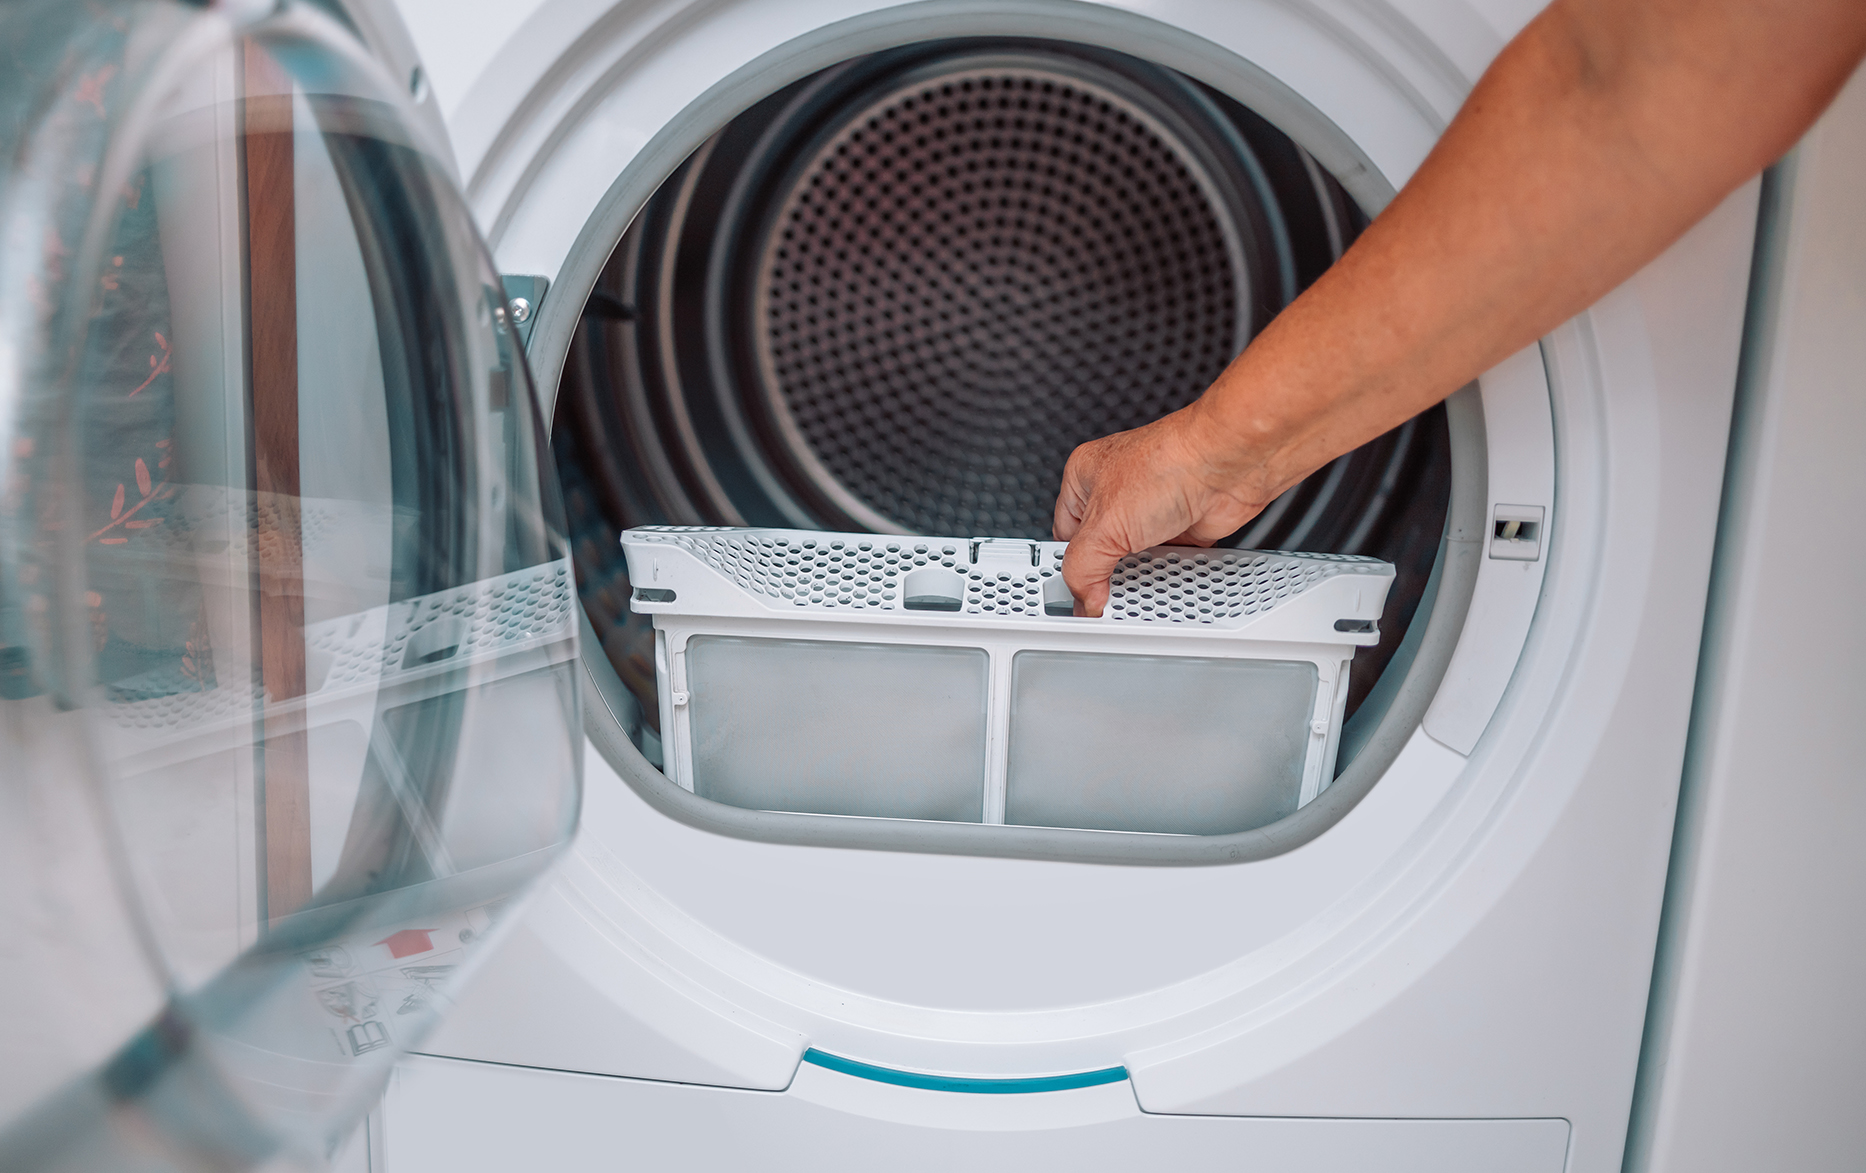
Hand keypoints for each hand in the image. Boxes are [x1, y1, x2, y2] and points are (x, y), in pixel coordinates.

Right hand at [1052, 402, 1275, 616]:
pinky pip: (1169, 561)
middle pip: (1101, 550)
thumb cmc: (1169, 463)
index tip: (1076, 594)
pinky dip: (1171, 571)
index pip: (1065, 535)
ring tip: (1142, 581)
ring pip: (1136, 558)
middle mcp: (1118, 491)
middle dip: (1107, 573)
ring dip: (1142, 573)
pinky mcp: (1183, 526)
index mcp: (1085, 477)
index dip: (1069, 566)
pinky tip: (1169, 575)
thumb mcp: (1105, 525)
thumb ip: (1084, 568)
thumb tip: (1083, 598)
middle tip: (1107, 595)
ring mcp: (1152, 509)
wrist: (1229, 463)